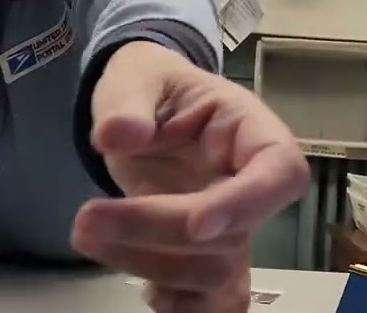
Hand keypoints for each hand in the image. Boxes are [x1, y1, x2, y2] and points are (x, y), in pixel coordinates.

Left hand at [70, 41, 308, 312]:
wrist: (139, 107)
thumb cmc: (149, 85)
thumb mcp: (134, 76)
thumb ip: (127, 102)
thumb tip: (118, 134)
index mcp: (250, 130)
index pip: (279, 171)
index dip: (247, 204)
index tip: (197, 223)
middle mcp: (252, 185)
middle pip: (234, 233)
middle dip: (156, 231)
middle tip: (86, 219)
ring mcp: (233, 226)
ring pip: (216, 273)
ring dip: (149, 265)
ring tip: (88, 232)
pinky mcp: (208, 256)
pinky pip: (210, 299)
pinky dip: (178, 304)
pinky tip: (141, 284)